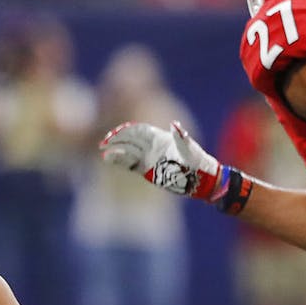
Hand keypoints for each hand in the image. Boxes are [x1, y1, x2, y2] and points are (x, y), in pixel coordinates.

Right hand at [100, 121, 250, 212]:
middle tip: (103, 143)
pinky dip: (119, 161)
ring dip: (115, 150)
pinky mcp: (147, 170)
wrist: (202, 179)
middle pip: (129, 139)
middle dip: (116, 139)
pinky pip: (130, 164)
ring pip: (128, 151)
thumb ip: (181, 137)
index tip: (115, 133)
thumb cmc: (197, 162)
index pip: (138, 130)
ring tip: (104, 153)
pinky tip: (109, 160)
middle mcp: (152, 146)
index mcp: (159, 138)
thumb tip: (175, 124)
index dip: (125, 130)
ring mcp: (148, 157)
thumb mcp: (189, 148)